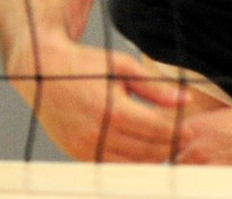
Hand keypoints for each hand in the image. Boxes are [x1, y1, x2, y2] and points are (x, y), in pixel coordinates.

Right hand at [13, 38, 209, 162]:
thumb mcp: (120, 66)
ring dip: (152, 157)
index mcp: (111, 109)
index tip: (191, 130)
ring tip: (165, 145)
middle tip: (182, 139)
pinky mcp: (77, 154)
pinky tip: (140, 150)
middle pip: (148, 150)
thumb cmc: (83, 65)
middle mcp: (97, 133)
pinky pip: (113, 166)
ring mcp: (85, 147)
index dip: (178, 132)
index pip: (157, 130)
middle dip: (170, 146)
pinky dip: (131, 161)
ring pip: (133, 163)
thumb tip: (185, 101)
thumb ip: (154, 87)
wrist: (41, 71)